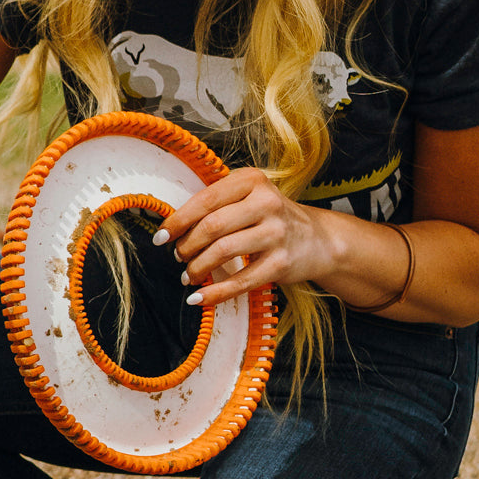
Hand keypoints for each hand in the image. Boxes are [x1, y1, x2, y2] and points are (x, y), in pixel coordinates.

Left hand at [156, 166, 333, 306]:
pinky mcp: (282, 263)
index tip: (160, 236)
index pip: (205, 200)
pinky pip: (241, 281)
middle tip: (177, 256)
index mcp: (251, 180)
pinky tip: (199, 298)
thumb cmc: (269, 215)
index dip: (178, 220)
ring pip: (223, 252)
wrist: (318, 239)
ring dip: (198, 268)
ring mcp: (276, 233)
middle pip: (212, 226)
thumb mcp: (247, 196)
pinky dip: (215, 292)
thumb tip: (172, 226)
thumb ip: (216, 203)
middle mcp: (266, 203)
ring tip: (188, 274)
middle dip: (187, 245)